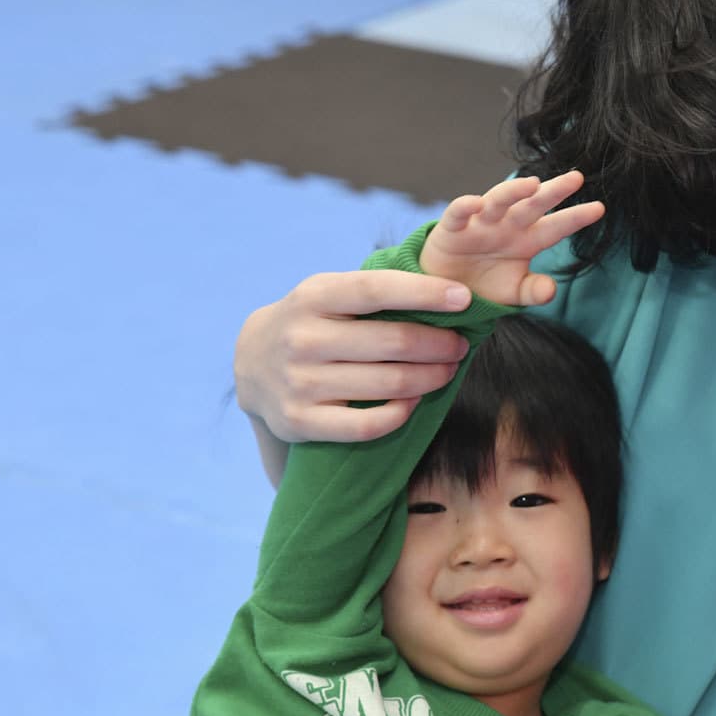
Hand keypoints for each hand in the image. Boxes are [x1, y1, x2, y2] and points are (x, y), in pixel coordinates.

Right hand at [235, 269, 473, 446]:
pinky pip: (368, 425)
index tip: (464, 298)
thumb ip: (374, 291)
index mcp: (312, 296)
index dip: (425, 294)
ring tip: (447, 370)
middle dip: (440, 345)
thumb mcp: (328, 293)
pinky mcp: (299, 421)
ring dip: (431, 378)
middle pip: (393, 343)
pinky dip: (401, 414)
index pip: (377, 290)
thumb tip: (448, 293)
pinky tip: (414, 401)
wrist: (251, 364)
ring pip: (389, 385)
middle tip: (460, 345)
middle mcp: (302, 338)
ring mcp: (299, 382)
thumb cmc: (312, 322)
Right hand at [419, 171, 603, 305]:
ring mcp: (481, 223)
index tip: (600, 208)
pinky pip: (459, 213)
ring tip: (533, 184)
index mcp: (527, 240)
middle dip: (554, 191)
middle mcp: (508, 225)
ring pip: (499, 200)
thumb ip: (533, 291)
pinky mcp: (453, 228)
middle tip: (576, 178)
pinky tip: (476, 203)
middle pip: (533, 205)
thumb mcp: (514, 292)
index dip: (576, 217)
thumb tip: (551, 290)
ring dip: (514, 191)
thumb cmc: (487, 284)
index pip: (557, 227)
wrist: (448, 290)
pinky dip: (465, 207)